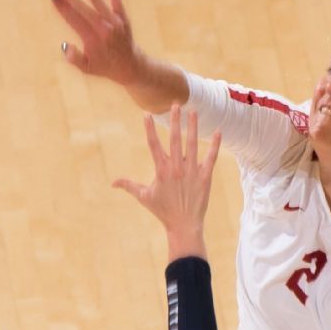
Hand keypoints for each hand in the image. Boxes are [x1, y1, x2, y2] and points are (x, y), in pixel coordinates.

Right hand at [51, 0, 141, 84]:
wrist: (130, 65)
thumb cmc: (104, 66)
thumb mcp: (86, 67)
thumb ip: (74, 58)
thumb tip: (64, 45)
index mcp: (92, 39)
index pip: (73, 19)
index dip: (62, 7)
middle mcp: (104, 28)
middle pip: (84, 8)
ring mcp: (115, 22)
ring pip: (100, 1)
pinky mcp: (124, 17)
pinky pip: (117, 1)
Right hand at [113, 105, 219, 258]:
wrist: (183, 225)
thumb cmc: (163, 211)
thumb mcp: (144, 197)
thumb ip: (128, 186)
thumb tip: (112, 182)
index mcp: (161, 170)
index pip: (153, 144)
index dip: (149, 129)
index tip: (147, 114)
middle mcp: (176, 167)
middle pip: (174, 139)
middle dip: (174, 120)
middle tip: (175, 104)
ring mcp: (192, 171)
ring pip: (192, 144)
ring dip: (192, 127)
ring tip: (193, 112)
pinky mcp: (205, 176)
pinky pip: (211, 157)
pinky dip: (214, 145)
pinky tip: (218, 131)